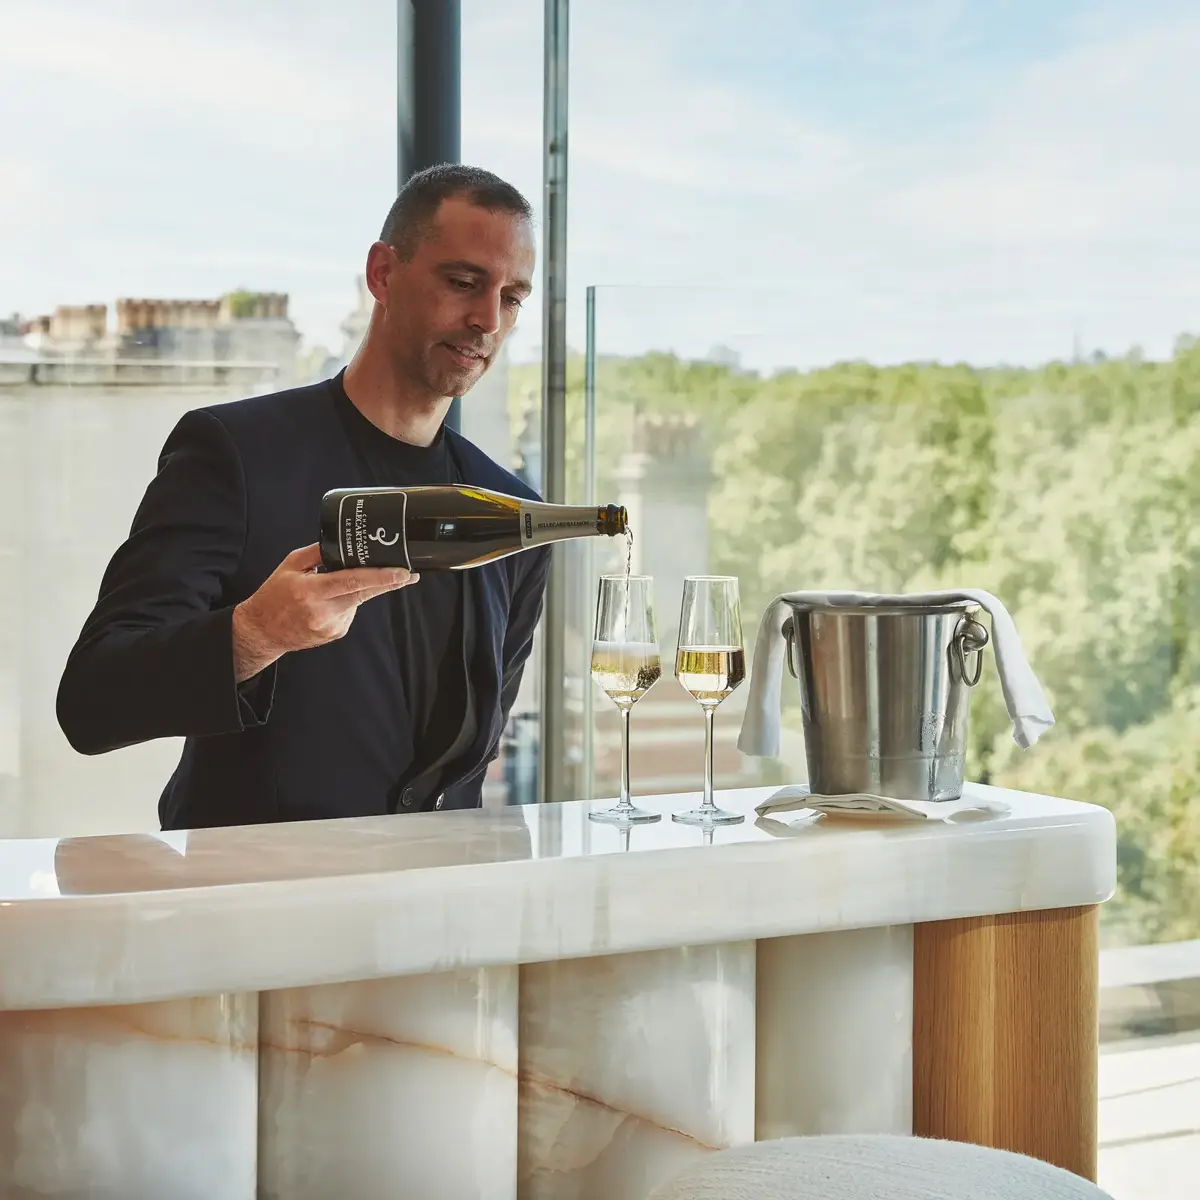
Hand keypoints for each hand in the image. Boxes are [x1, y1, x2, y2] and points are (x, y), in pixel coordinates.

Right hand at [231, 543, 416, 681]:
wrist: (262, 631)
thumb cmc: (274, 596)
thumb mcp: (290, 565)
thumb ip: (317, 552)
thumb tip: (342, 541)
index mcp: (311, 591)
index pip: (353, 582)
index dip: (381, 577)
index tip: (403, 573)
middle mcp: (323, 611)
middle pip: (364, 593)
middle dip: (389, 582)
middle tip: (409, 574)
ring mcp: (331, 626)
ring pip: (358, 601)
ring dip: (357, 591)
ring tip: (331, 589)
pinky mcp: (337, 633)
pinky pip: (350, 611)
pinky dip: (347, 603)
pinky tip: (328, 604)